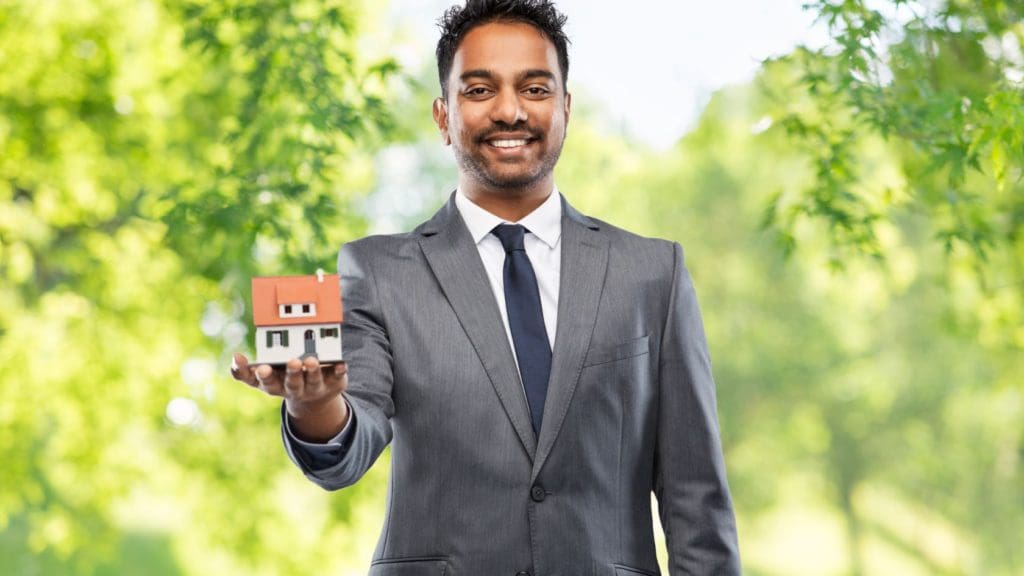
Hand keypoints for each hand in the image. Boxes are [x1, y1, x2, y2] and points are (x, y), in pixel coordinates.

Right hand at [231, 353, 349, 441]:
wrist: (314, 397)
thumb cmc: (284, 380)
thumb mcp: (263, 377)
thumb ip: (245, 370)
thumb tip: (234, 357)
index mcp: (275, 385)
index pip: (265, 383)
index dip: (263, 376)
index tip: (261, 367)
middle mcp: (294, 388)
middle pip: (292, 384)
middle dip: (292, 373)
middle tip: (293, 361)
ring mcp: (314, 387)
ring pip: (313, 381)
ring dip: (313, 371)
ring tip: (313, 360)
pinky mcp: (333, 383)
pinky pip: (337, 377)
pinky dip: (339, 371)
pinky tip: (341, 364)